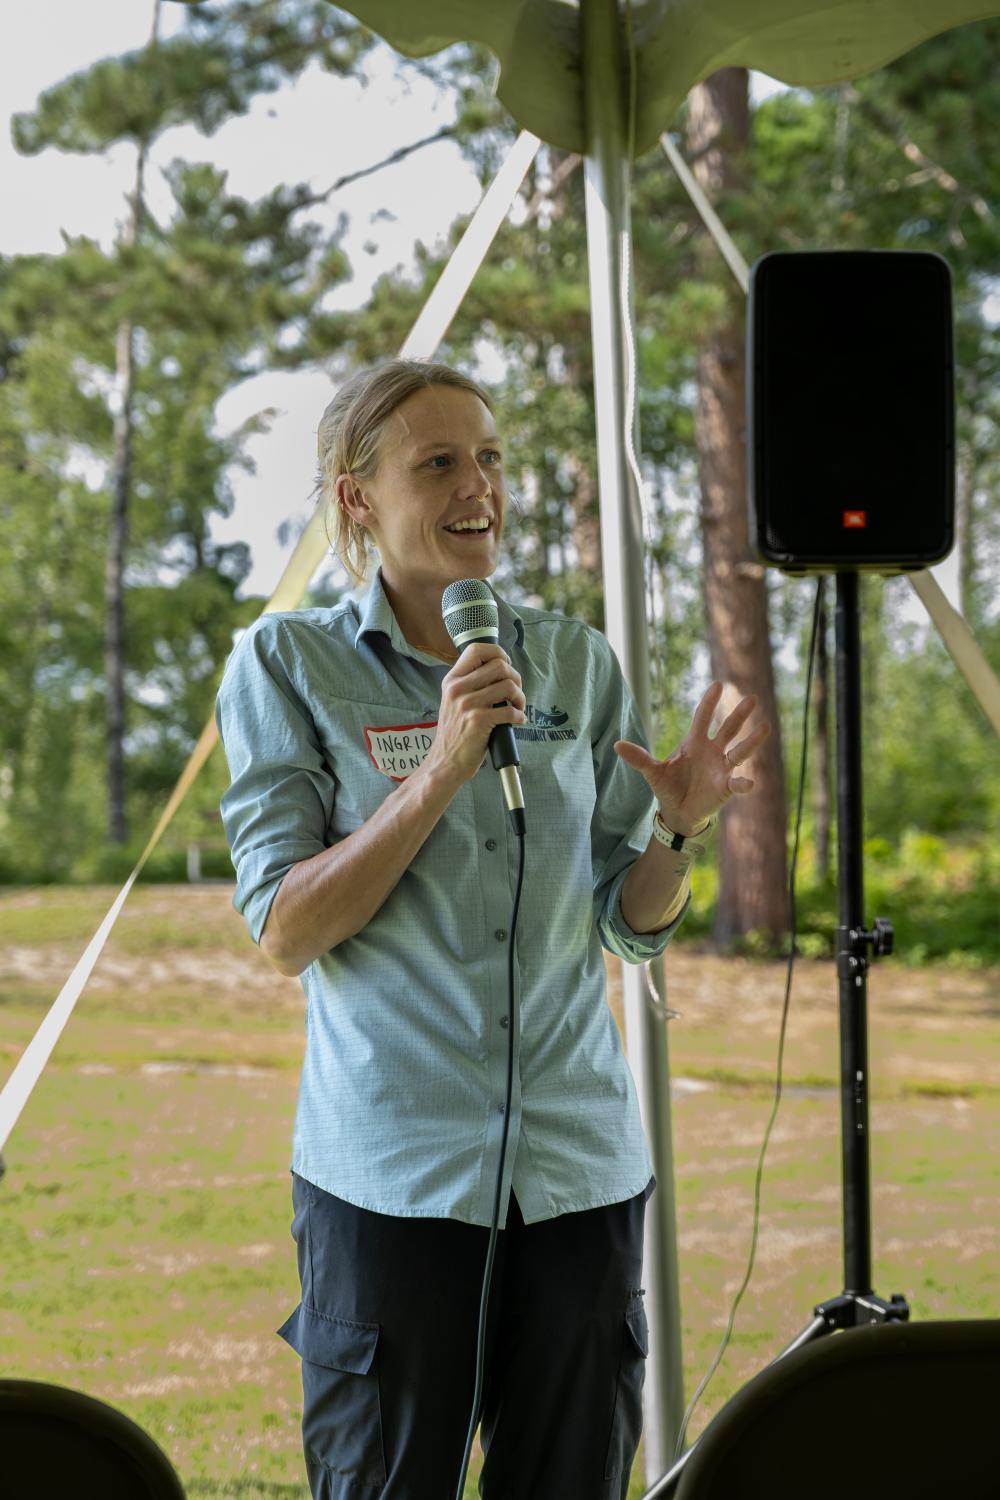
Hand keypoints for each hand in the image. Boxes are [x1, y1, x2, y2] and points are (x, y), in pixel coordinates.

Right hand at [422, 644, 526, 786]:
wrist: (445, 762)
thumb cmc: (455, 734)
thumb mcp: (453, 702)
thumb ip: (469, 685)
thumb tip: (499, 673)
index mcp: (452, 681)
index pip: (476, 649)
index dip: (498, 653)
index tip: (506, 665)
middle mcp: (458, 689)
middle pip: (499, 666)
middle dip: (516, 678)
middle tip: (515, 692)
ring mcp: (468, 705)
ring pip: (508, 686)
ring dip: (520, 697)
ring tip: (518, 706)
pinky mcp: (478, 721)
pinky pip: (510, 710)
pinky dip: (520, 715)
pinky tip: (517, 720)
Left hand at [613, 681, 769, 834]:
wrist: (677, 811)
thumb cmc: (668, 786)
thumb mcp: (652, 772)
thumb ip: (638, 758)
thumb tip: (616, 745)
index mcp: (694, 742)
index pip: (703, 718)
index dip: (709, 702)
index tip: (718, 685)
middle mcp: (712, 751)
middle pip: (727, 729)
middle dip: (739, 714)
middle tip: (752, 698)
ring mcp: (721, 768)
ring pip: (740, 751)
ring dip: (752, 741)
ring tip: (765, 727)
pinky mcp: (726, 787)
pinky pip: (737, 783)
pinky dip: (743, 783)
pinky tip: (749, 783)